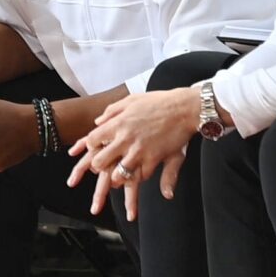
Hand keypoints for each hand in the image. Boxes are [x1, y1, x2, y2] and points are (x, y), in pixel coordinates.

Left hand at [66, 87, 201, 218]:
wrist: (184, 108)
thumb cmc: (158, 102)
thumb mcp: (131, 100)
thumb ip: (112, 111)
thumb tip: (97, 122)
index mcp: (118, 123)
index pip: (92, 140)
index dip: (91, 146)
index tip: (97, 147)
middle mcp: (126, 138)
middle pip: (100, 162)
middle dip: (99, 166)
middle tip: (104, 165)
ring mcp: (140, 150)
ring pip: (118, 175)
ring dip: (118, 176)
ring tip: (120, 173)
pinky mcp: (154, 159)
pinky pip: (141, 176)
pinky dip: (139, 176)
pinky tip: (140, 171)